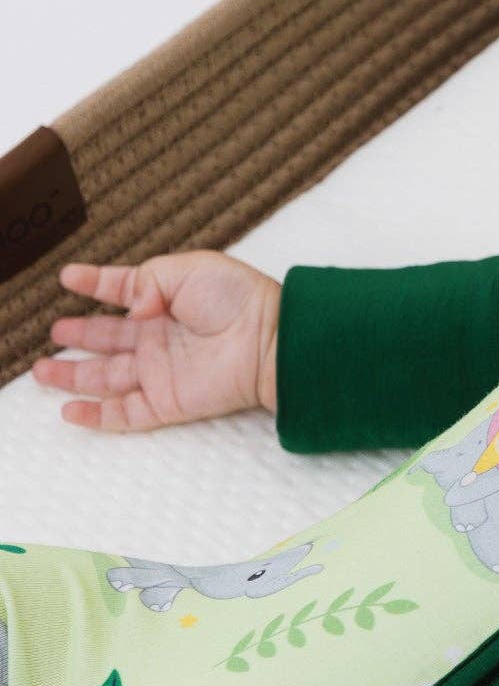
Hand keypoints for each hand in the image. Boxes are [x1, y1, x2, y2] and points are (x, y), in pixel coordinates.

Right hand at [34, 251, 282, 433]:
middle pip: (110, 339)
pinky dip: (94, 416)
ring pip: (106, 378)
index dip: (96, 284)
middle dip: (81, 334)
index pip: (124, 291)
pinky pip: (124, 414)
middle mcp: (161, 338)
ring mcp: (161, 372)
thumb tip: (128, 308)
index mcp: (168, 302)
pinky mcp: (167, 401)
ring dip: (73, 375)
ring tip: (41, 370)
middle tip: (55, 330)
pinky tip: (68, 410)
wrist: (271, 341)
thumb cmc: (239, 299)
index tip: (69, 277)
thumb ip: (148, 280)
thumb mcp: (189, 269)